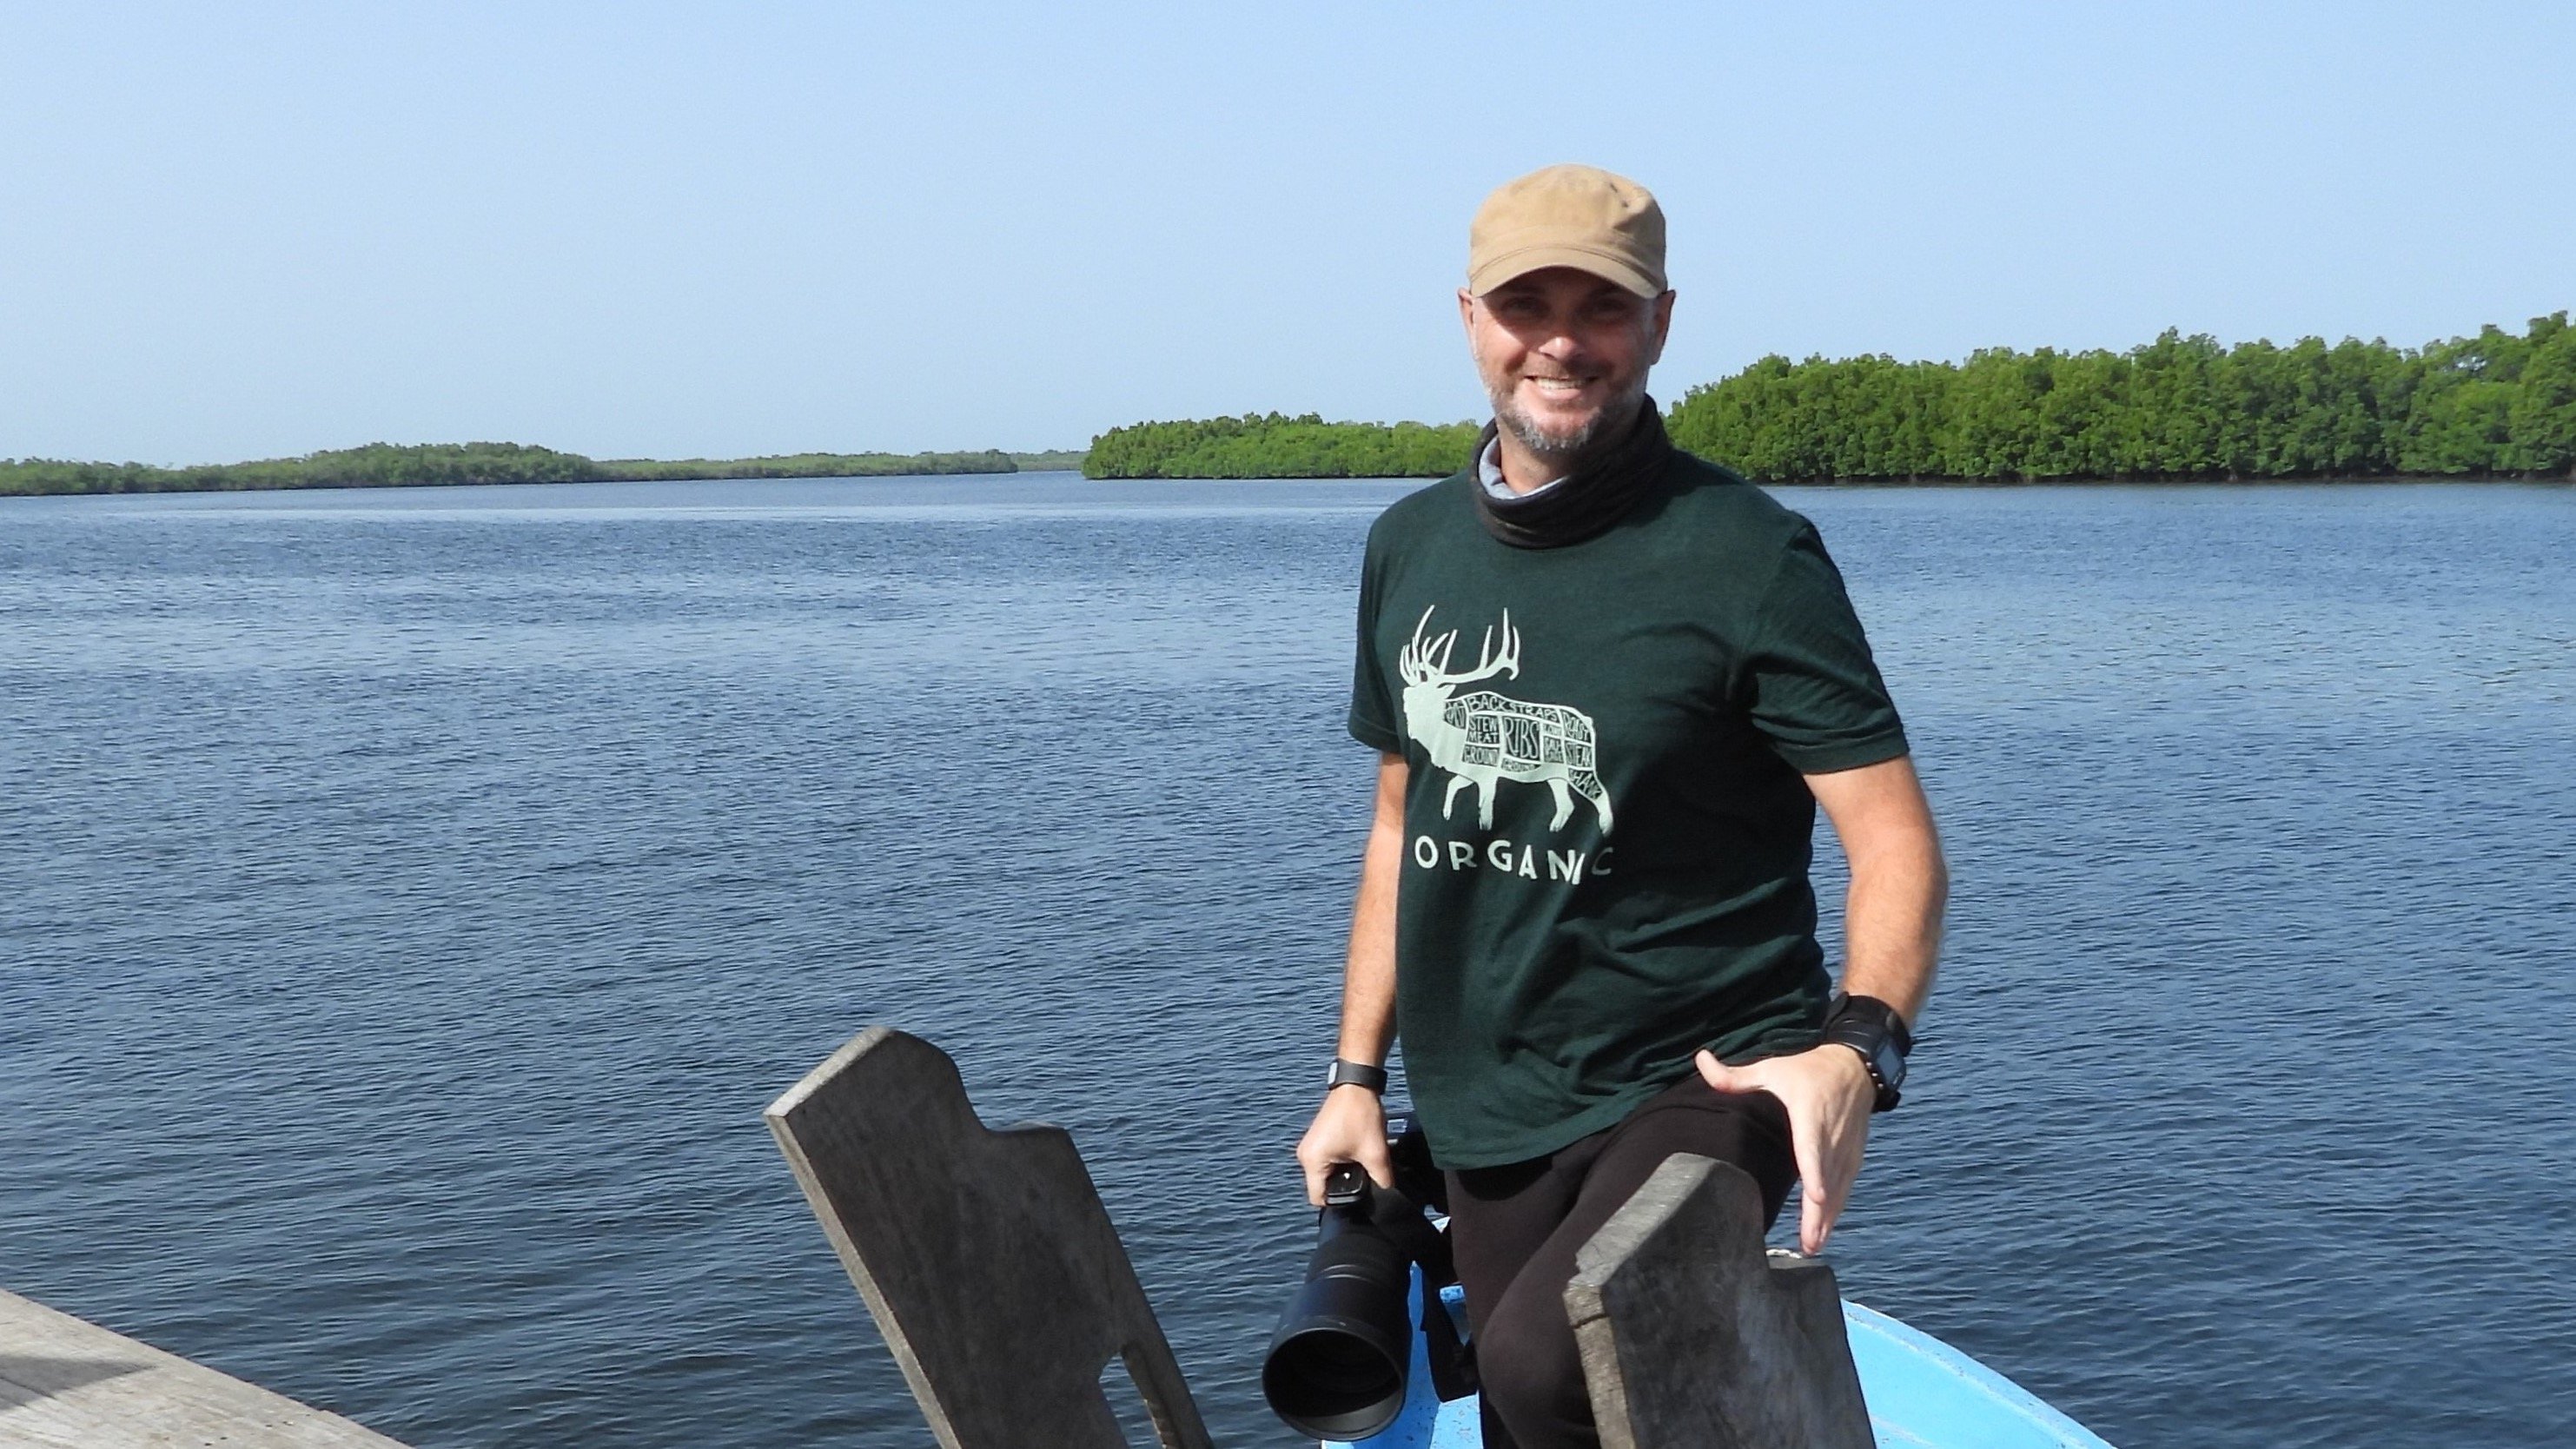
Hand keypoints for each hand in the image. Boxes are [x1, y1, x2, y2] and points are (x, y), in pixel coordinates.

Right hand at [1295, 1086, 1393, 1206]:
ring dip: (1342, 1174)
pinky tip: (1355, 1156)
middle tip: (1364, 1179)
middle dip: (1343, 1187)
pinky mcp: (1317, 1141)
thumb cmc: (1360, 1115)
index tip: (1358, 1196)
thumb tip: (1387, 1194)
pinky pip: (1325, 1163)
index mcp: (1312, 1161)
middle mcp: (1305, 1156)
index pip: (1320, 1199)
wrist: (1356, 1085)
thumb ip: (1382, 1179)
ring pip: (1325, 1175)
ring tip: (1361, 1165)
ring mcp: (1309, 1147)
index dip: (1340, 1202)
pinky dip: (1340, 1164)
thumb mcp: (1375, 1152)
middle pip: (1322, 1187)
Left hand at [1695, 1044, 1875, 1254]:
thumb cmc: (1808, 1070)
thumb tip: (1700, 1059)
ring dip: (1826, 1218)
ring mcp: (1845, 1149)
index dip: (1815, 1172)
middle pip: (1827, 1178)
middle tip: (1808, 1242)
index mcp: (1810, 1114)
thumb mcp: (1772, 1068)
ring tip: (1812, 1245)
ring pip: (1838, 1189)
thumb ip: (1735, 1076)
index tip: (1815, 1195)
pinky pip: (1844, 1187)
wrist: (1855, 1068)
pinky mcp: (1853, 1158)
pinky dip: (1835, 1210)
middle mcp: (1831, 1136)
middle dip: (1819, 1211)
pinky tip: (1823, 1231)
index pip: (1813, 1147)